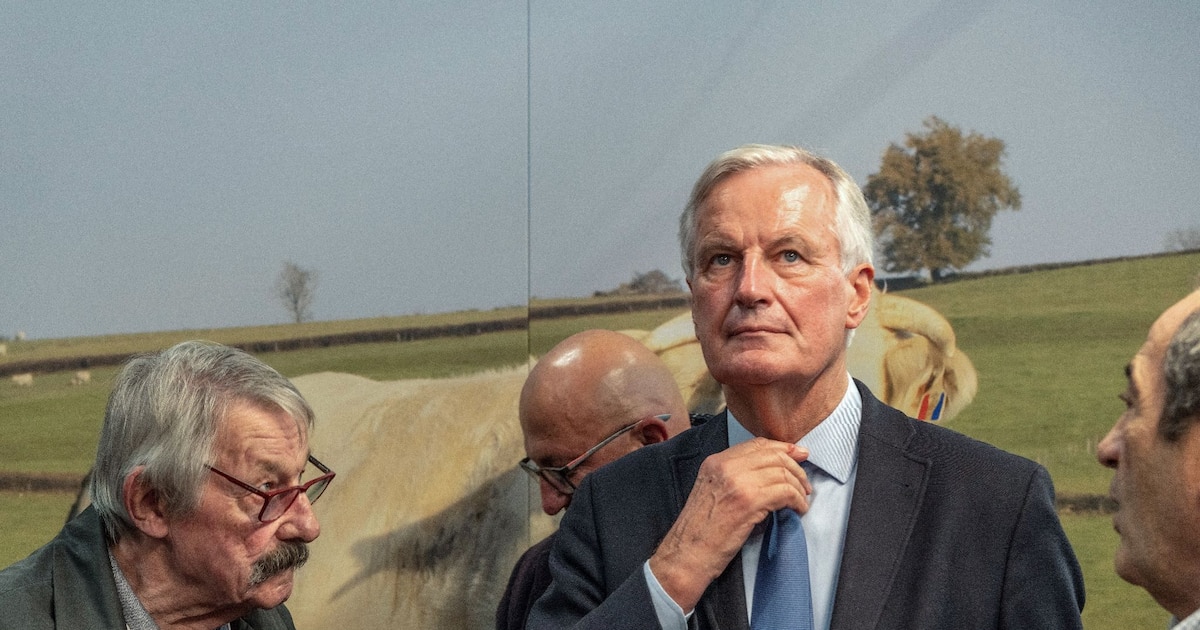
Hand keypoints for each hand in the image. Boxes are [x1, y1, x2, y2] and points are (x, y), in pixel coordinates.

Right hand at [648, 438, 810, 611]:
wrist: (687, 553)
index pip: (756, 445)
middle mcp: (725, 467)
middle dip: (795, 467)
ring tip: (801, 499)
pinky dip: (797, 500)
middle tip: (804, 482)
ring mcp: (737, 482)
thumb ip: (734, 477)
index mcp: (715, 462)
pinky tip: (798, 509)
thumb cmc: (700, 531)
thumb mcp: (711, 492)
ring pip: (782, 472)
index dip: (782, 448)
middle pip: (772, 455)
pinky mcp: (749, 501)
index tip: (798, 454)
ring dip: (798, 486)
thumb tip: (768, 473)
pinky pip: (785, 492)